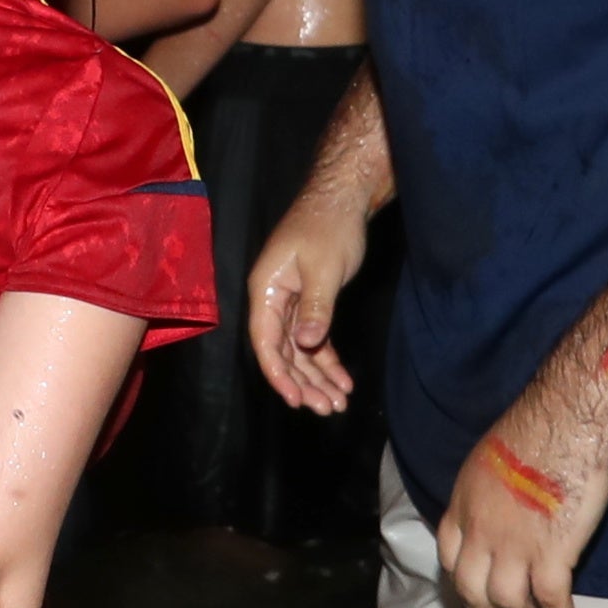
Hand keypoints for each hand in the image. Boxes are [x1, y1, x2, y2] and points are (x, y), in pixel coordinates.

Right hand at [247, 188, 367, 412]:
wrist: (341, 199)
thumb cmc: (328, 227)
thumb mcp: (324, 268)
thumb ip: (315, 308)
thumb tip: (306, 344)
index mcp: (266, 290)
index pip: (265, 342)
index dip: (279, 374)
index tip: (296, 401)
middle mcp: (272, 300)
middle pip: (282, 352)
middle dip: (304, 383)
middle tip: (326, 408)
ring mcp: (289, 302)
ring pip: (299, 350)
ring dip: (317, 377)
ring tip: (337, 402)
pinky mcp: (308, 302)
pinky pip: (314, 338)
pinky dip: (327, 360)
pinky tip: (342, 380)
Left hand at [438, 410, 607, 607]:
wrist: (564, 424)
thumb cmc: (533, 431)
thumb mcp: (487, 461)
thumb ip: (486, 491)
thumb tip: (497, 505)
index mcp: (462, 508)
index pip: (449, 561)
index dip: (462, 585)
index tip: (476, 598)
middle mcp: (480, 534)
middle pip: (472, 592)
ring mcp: (514, 548)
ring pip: (508, 604)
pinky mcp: (552, 555)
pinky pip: (550, 600)